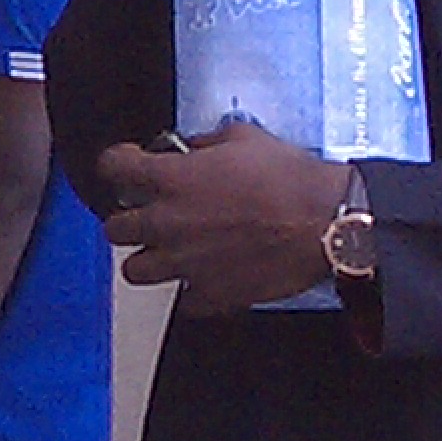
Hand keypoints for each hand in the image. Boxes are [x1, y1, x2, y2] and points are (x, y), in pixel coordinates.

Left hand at [95, 119, 344, 309]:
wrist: (330, 224)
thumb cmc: (292, 180)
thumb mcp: (245, 138)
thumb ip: (207, 141)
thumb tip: (194, 146)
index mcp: (170, 179)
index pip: (111, 167)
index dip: (118, 163)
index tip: (128, 165)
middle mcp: (167, 222)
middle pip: (115, 227)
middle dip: (129, 219)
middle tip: (151, 214)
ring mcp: (185, 263)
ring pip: (135, 271)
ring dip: (149, 259)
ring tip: (170, 251)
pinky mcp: (212, 294)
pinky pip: (184, 302)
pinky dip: (192, 292)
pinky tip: (207, 278)